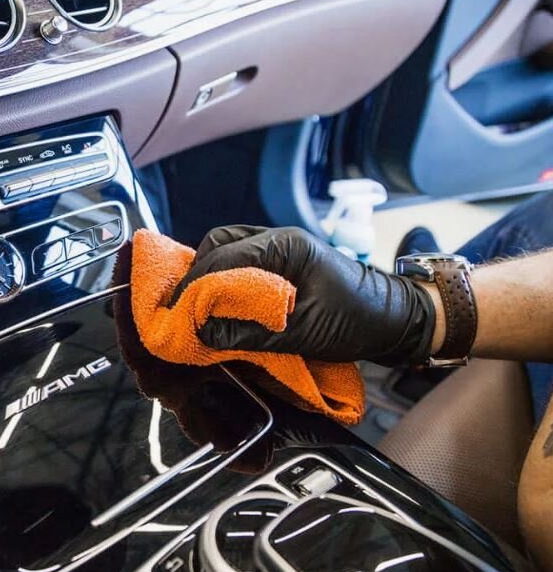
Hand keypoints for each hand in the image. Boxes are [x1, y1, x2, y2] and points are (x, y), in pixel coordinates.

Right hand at [173, 226, 435, 364]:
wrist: (395, 318)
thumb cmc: (355, 321)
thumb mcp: (302, 332)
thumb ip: (250, 331)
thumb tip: (202, 333)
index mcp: (284, 246)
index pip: (224, 257)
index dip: (195, 286)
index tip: (176, 313)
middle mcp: (278, 238)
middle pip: (219, 244)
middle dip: (197, 275)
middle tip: (182, 309)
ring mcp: (281, 247)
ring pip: (229, 248)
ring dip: (210, 275)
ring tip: (196, 307)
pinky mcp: (284, 262)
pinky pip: (243, 262)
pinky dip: (226, 279)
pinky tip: (220, 302)